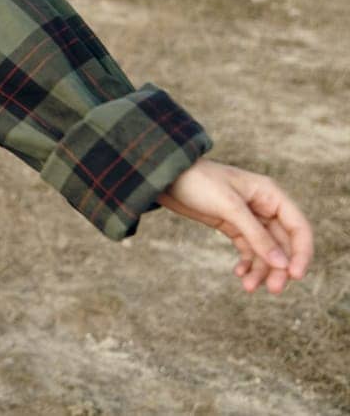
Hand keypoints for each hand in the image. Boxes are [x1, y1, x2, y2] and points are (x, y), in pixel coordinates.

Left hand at [153, 158, 312, 293]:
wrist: (165, 176)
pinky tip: (239, 275)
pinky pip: (247, 249)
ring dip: (261, 270)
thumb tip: (282, 263)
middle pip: (283, 244)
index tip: (296, 275)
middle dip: (279, 267)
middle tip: (274, 290)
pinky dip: (246, 263)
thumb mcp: (229, 208)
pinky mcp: (232, 226)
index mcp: (271, 195)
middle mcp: (264, 207)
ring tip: (249, 288)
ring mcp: (249, 218)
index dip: (302, 253)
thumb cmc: (198, 182)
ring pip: (265, 250)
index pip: (298, 228)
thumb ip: (256, 235)